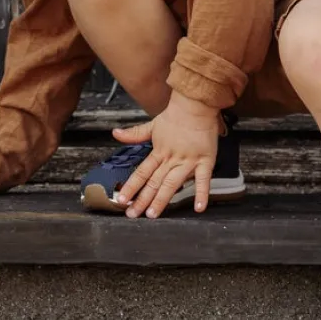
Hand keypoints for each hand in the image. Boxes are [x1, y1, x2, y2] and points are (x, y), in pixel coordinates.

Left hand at [112, 92, 220, 217]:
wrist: (195, 105)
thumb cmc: (176, 116)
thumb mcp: (152, 124)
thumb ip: (135, 134)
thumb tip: (115, 134)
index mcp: (158, 152)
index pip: (141, 172)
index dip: (131, 186)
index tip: (122, 199)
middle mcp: (171, 158)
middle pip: (154, 182)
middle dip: (142, 199)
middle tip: (132, 214)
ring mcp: (188, 161)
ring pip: (172, 183)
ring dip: (162, 199)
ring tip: (153, 214)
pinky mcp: (205, 161)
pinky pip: (204, 179)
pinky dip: (202, 193)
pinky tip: (199, 208)